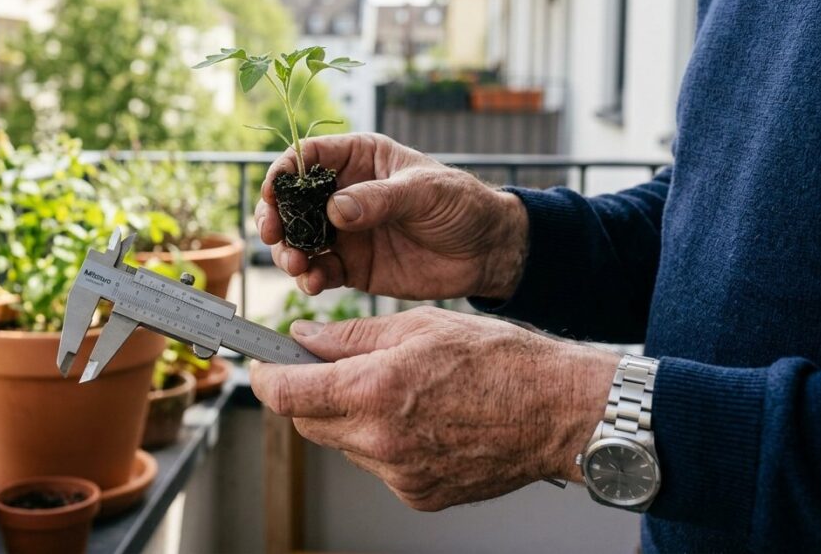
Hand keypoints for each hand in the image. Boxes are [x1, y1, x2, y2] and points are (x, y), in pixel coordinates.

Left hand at [250, 307, 617, 510]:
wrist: (559, 412)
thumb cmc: (501, 361)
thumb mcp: (419, 326)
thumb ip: (350, 337)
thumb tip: (304, 338)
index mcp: (375, 389)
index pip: (286, 394)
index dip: (265, 377)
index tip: (262, 366)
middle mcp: (381, 440)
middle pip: (308, 422)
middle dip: (310, 394)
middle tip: (333, 368)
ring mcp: (400, 474)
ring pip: (344, 444)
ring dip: (351, 418)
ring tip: (399, 391)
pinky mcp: (419, 495)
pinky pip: (379, 466)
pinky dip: (384, 443)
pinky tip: (421, 419)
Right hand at [256, 133, 527, 300]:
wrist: (486, 252)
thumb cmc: (460, 204)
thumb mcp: (424, 192)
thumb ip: (380, 199)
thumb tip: (335, 209)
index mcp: (358, 159)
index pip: (307, 157)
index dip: (283, 173)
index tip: (272, 193)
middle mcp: (343, 194)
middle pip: (291, 202)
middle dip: (275, 218)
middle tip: (273, 236)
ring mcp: (344, 232)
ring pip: (298, 240)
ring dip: (289, 253)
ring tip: (297, 265)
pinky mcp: (351, 266)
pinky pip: (319, 272)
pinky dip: (310, 279)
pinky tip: (314, 284)